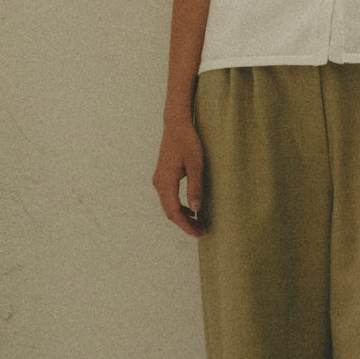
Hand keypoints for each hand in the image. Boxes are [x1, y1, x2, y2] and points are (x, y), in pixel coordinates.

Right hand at [156, 116, 207, 234]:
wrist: (176, 125)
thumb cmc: (188, 143)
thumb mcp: (196, 165)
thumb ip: (195, 188)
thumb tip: (196, 210)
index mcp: (166, 182)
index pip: (174, 212)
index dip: (186, 226)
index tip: (199, 233)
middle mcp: (159, 183)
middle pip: (169, 212)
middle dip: (185, 224)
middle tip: (201, 231)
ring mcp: (158, 180)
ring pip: (168, 206)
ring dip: (181, 217)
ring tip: (198, 222)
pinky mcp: (162, 176)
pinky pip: (168, 198)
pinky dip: (178, 207)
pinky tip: (191, 209)